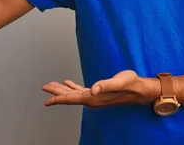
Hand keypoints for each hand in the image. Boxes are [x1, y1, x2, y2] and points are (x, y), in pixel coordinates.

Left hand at [41, 70, 159, 108]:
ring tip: (52, 85)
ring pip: (73, 94)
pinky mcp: (98, 92)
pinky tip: (68, 83)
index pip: (71, 99)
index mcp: (93, 98)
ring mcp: (95, 97)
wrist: (139, 88)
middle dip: (56, 93)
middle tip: (44, 87)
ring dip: (62, 90)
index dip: (58, 99)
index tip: (46, 101)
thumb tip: (93, 90)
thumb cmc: (130, 84)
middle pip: (69, 97)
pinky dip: (72, 87)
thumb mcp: (117, 82)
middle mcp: (92, 99)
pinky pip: (81, 91)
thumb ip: (105, 85)